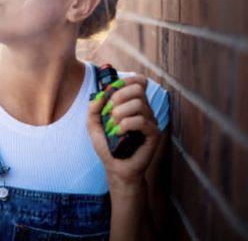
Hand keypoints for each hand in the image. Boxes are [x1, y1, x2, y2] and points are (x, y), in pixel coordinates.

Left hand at [86, 74, 160, 192]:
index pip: (139, 82)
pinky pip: (142, 121)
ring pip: (139, 104)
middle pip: (138, 89)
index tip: (113, 89)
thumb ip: (93, 108)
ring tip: (113, 126)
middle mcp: (144, 110)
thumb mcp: (93, 124)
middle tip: (109, 112)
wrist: (115, 167)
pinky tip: (119, 133)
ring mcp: (150, 121)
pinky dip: (127, 124)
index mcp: (133, 104)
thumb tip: (101, 94)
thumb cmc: (107, 145)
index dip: (127, 80)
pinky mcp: (154, 134)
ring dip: (120, 113)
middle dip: (119, 96)